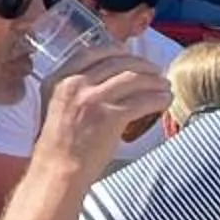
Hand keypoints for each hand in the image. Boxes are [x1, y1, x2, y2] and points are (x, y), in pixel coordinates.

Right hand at [37, 43, 171, 170]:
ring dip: (154, 81)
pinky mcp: (111, 116)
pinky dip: (158, 99)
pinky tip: (165, 101)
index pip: (92, 53)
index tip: (130, 55)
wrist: (57, 168)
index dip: (116, 51)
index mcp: (58, 79)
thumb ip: (72, 90)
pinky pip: (142, 101)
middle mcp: (75, 84)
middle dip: (142, 65)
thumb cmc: (57, 144)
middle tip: (155, 70)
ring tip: (164, 86)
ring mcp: (93, 99)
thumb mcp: (54, 105)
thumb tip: (102, 82)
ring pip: (133, 79)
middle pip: (117, 63)